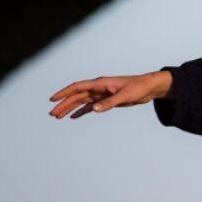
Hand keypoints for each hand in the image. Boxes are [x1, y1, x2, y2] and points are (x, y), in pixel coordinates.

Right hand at [49, 72, 172, 119]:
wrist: (149, 88)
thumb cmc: (138, 88)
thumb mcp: (125, 96)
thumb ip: (109, 103)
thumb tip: (94, 110)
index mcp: (100, 83)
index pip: (77, 87)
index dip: (64, 93)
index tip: (52, 99)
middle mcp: (98, 88)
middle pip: (76, 96)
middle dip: (64, 104)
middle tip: (52, 114)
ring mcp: (102, 94)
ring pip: (81, 101)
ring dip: (70, 108)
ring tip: (58, 117)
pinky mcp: (107, 100)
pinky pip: (90, 106)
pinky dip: (81, 111)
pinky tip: (74, 117)